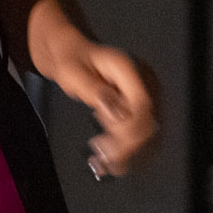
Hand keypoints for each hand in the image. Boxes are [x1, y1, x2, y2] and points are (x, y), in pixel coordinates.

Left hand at [41, 36, 159, 178]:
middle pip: (144, 120)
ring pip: (140, 131)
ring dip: (122, 148)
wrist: (68, 55)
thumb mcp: (73, 73)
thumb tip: (118, 114)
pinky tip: (105, 157)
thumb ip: (94, 91)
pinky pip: (131, 132)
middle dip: (125, 141)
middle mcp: (135, 83)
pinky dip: (119, 147)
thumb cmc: (69, 59)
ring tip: (99, 156)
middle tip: (99, 150)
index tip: (109, 137)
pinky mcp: (129, 109)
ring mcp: (133, 97)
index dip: (130, 125)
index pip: (142, 103)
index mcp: (125, 69)